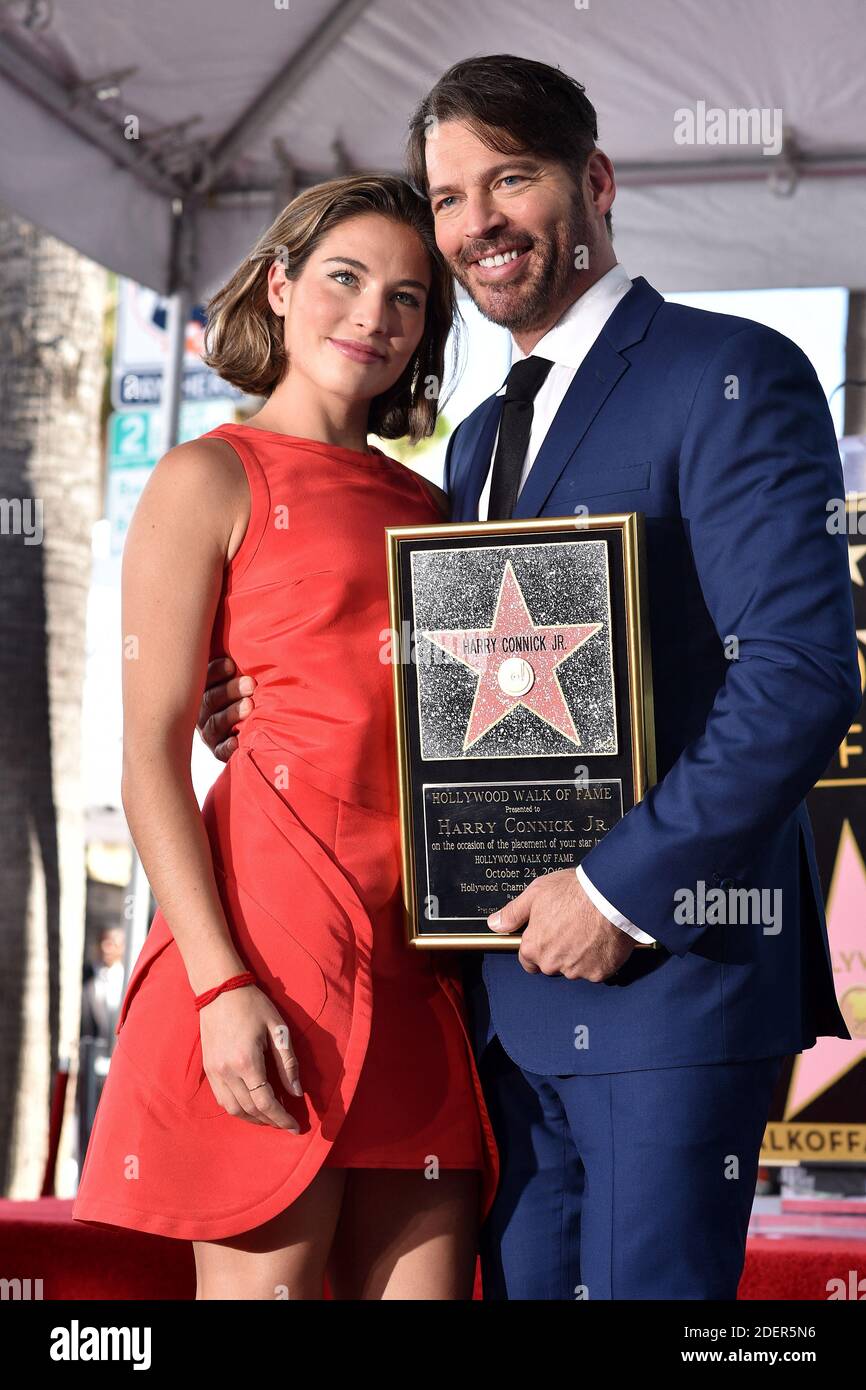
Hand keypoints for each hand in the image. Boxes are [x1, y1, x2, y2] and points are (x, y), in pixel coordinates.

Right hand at [196, 656, 255, 760]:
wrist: (258, 726)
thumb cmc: (253, 686)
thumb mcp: (242, 668)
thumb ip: (242, 654)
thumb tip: (256, 608)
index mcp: (205, 686)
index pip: (203, 676)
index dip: (214, 671)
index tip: (230, 664)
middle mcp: (203, 708)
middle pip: (209, 699)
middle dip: (230, 690)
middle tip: (251, 684)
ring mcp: (209, 730)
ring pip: (214, 723)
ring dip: (231, 714)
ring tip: (250, 706)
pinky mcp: (219, 749)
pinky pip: (219, 751)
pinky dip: (227, 747)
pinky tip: (237, 742)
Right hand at [199, 983, 302, 1129]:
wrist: (220, 991)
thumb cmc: (253, 1006)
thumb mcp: (278, 1030)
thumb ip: (288, 1064)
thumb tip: (296, 1093)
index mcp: (247, 1062)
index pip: (266, 1102)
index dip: (282, 1118)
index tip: (295, 1128)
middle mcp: (227, 1072)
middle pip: (250, 1110)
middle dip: (270, 1121)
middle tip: (287, 1123)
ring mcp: (214, 1072)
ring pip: (234, 1110)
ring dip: (253, 1119)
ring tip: (270, 1117)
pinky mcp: (208, 1070)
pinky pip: (222, 1100)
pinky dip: (238, 1109)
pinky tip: (251, 1106)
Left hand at [487, 868, 634, 980]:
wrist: (610, 896)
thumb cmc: (574, 892)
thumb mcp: (536, 893)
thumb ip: (513, 913)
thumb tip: (495, 923)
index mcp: (533, 948)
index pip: (527, 960)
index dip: (536, 946)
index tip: (547, 935)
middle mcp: (552, 964)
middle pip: (551, 964)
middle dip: (559, 951)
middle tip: (571, 927)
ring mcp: (577, 970)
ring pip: (574, 968)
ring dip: (579, 955)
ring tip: (588, 930)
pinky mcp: (599, 972)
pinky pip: (596, 969)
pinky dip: (599, 958)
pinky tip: (601, 938)